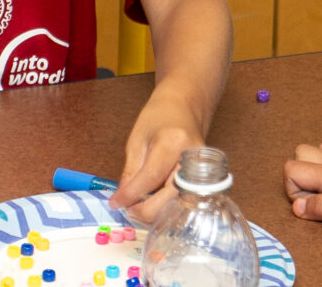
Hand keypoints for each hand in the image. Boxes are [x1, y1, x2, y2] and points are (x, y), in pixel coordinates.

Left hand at [114, 100, 204, 223]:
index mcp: (173, 144)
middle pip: (169, 199)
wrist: (184, 108)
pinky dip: (166, 209)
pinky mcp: (205, 182)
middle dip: (144, 210)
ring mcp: (203, 173)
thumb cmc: (158, 118)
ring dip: (155, 213)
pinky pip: (184, 203)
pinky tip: (153, 204)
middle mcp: (192, 161)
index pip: (151, 177)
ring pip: (178, 206)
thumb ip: (131, 172)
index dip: (131, 195)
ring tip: (137, 207)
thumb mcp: (137, 141)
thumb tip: (122, 200)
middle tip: (126, 209)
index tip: (115, 204)